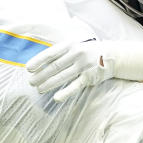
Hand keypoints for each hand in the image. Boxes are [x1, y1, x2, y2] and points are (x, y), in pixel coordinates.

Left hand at [25, 39, 142, 102]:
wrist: (113, 55)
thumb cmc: (89, 51)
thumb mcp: (76, 45)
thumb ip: (61, 51)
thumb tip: (41, 61)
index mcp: (71, 45)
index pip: (51, 54)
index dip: (38, 61)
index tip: (28, 69)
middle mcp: (76, 54)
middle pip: (54, 67)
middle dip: (41, 76)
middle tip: (31, 82)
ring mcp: (83, 66)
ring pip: (62, 77)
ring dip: (48, 84)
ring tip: (39, 89)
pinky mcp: (90, 77)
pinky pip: (75, 86)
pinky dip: (65, 92)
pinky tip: (56, 97)